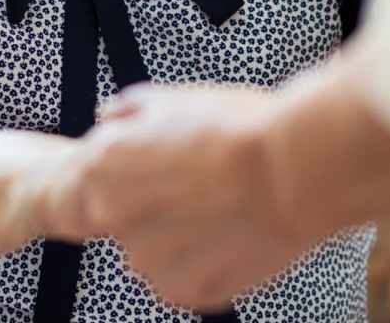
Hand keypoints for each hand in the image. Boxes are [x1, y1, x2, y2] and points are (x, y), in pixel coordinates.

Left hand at [46, 81, 318, 310]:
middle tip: (200, 182)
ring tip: (221, 205)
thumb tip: (106, 117)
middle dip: (154, 202)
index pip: (98, 175)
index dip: (139, 164)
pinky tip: (232, 231)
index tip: (169, 159)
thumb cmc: (234, 127)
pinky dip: (205, 263)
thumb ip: (125, 111)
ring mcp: (148, 260)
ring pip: (154, 250)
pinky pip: (184, 279)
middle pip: (125, 214)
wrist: (291, 169)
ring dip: (178, 236)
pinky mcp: (184, 292)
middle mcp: (113, 217)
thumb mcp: (170, 98)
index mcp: (101, 166)